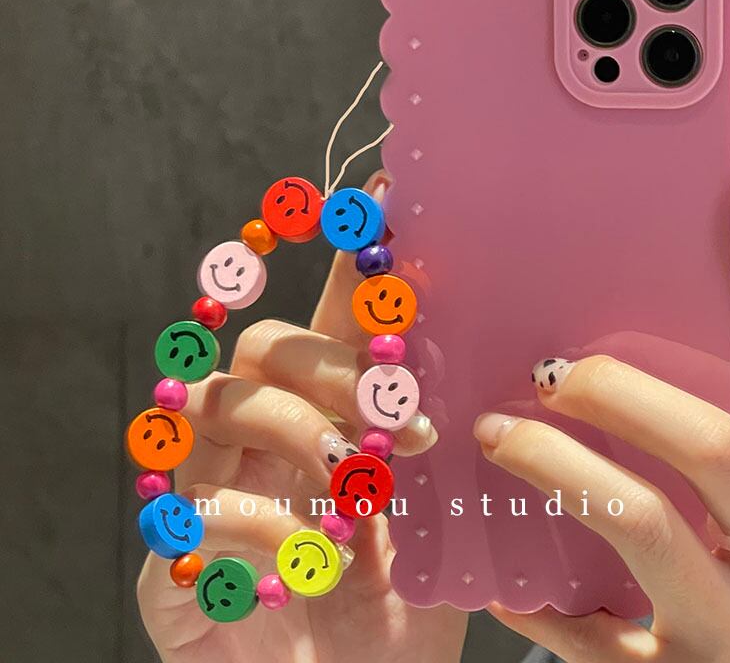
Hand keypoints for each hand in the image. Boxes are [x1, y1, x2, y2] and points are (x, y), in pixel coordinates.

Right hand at [137, 173, 467, 662]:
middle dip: (335, 367)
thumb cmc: (401, 613)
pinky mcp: (171, 558)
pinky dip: (259, 524)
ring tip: (357, 483)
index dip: (348, 263)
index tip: (381, 197)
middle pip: (267, 347)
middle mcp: (260, 440)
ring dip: (298, 431)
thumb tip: (477, 355)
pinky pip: (194, 507)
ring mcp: (209, 489)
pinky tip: (308, 559)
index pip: (330, 322)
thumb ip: (429, 439)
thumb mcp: (432, 516)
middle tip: (399, 415)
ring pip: (222, 405)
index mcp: (323, 419)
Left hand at [475, 169, 729, 661]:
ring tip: (494, 437)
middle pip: (716, 445)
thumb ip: (701, 459)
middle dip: (623, 391)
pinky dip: (541, 604)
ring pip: (645, 523)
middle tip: (550, 369)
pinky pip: (593, 636)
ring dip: (558, 466)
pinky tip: (504, 581)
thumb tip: (611, 364)